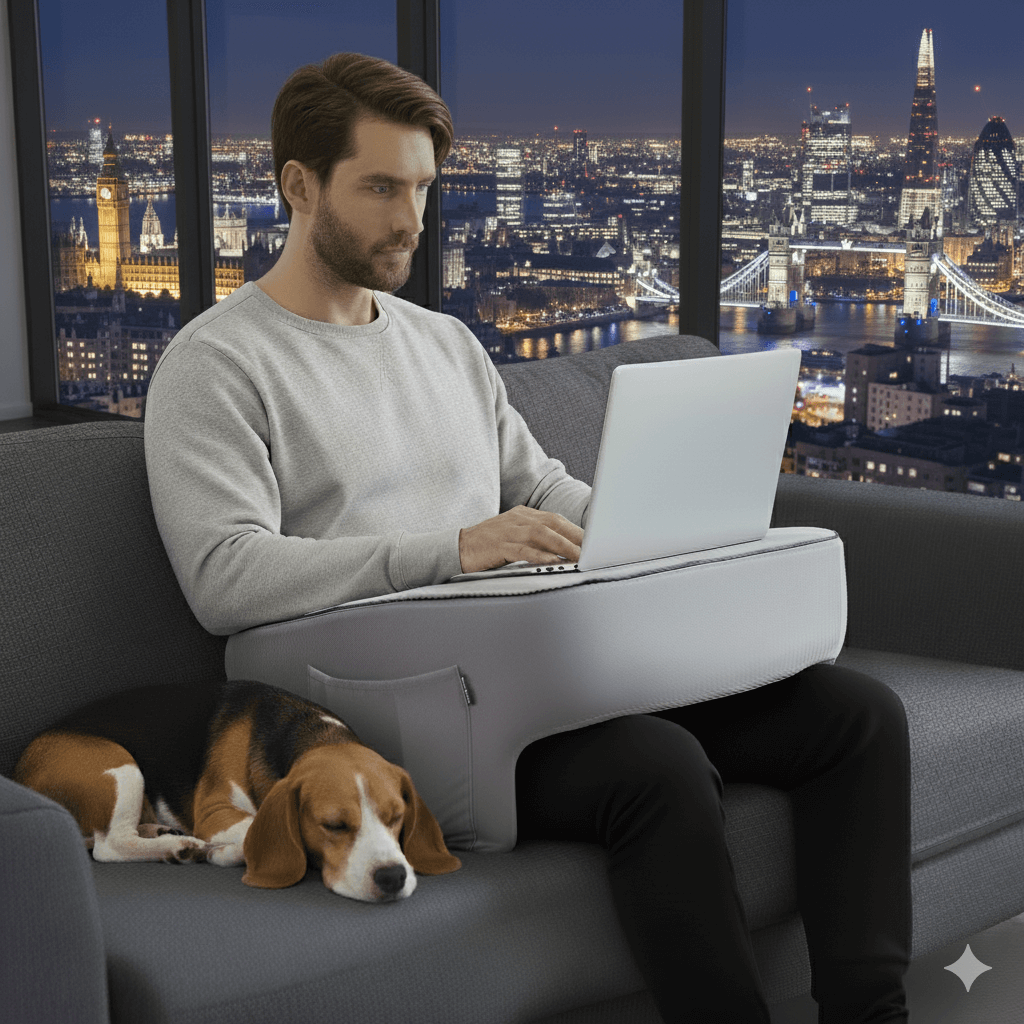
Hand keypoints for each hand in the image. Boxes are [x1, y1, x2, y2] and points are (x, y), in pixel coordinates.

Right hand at [458, 506, 583, 573]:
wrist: (458, 548)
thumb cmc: (489, 545)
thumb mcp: (515, 535)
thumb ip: (536, 539)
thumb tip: (563, 549)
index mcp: (523, 515)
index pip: (555, 519)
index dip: (575, 530)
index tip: (593, 541)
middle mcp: (518, 519)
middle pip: (553, 524)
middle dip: (574, 537)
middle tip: (593, 550)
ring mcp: (508, 531)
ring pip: (541, 535)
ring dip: (562, 546)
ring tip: (578, 557)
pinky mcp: (498, 546)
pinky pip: (523, 550)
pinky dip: (539, 555)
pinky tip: (552, 561)